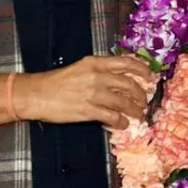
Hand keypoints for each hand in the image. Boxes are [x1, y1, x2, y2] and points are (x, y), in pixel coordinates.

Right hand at [15, 55, 156, 129]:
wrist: (35, 94)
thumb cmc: (56, 82)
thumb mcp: (80, 68)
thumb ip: (100, 71)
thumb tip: (121, 79)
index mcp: (95, 63)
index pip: (126, 63)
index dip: (143, 70)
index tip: (152, 76)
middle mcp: (97, 76)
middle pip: (129, 85)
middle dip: (141, 95)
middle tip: (144, 102)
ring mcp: (93, 94)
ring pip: (124, 103)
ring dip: (135, 111)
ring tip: (139, 115)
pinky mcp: (88, 110)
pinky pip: (112, 117)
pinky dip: (121, 122)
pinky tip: (123, 124)